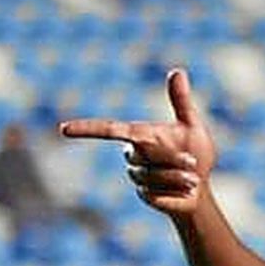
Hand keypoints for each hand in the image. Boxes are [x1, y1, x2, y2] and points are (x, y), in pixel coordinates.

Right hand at [58, 69, 215, 218]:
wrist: (200, 188)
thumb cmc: (195, 153)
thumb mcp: (192, 126)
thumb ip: (181, 101)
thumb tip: (177, 71)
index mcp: (140, 134)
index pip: (109, 129)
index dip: (87, 129)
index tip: (64, 129)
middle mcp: (134, 153)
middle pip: (146, 154)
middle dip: (173, 159)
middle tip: (193, 162)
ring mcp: (136, 176)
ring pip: (153, 175)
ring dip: (178, 176)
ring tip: (193, 177)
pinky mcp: (143, 194)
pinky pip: (157, 192)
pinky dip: (178, 189)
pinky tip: (186, 189)